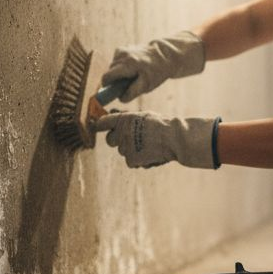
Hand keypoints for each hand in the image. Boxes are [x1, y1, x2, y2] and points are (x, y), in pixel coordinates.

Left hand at [91, 111, 219, 168]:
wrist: (174, 139)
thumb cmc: (161, 125)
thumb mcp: (142, 115)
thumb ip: (126, 116)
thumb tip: (112, 112)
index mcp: (123, 119)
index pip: (102, 123)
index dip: (99, 125)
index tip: (97, 126)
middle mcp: (121, 133)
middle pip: (110, 140)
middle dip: (117, 139)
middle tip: (130, 138)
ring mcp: (126, 148)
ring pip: (122, 151)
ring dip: (131, 149)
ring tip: (147, 145)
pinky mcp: (131, 160)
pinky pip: (130, 161)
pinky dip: (138, 159)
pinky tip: (150, 154)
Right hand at [101, 31, 205, 100]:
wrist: (165, 55)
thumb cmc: (156, 72)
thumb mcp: (146, 85)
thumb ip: (132, 93)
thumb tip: (120, 98)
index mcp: (127, 64)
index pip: (107, 77)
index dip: (107, 86)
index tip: (112, 91)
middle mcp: (122, 55)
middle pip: (109, 72)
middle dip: (115, 79)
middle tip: (128, 83)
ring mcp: (122, 49)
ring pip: (112, 66)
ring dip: (119, 72)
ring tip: (133, 74)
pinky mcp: (123, 48)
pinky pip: (117, 61)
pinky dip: (122, 65)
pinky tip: (133, 67)